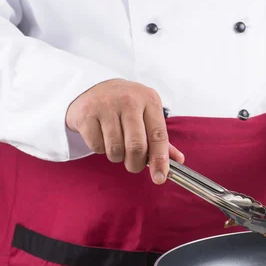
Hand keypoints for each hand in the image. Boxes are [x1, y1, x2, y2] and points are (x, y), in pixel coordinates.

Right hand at [66, 79, 184, 183]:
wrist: (93, 87)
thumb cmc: (125, 106)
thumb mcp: (147, 115)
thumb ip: (161, 139)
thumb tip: (178, 160)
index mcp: (150, 101)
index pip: (158, 136)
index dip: (160, 160)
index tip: (159, 177)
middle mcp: (129, 101)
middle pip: (136, 146)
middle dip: (136, 164)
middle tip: (134, 164)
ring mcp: (106, 106)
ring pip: (115, 149)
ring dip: (117, 157)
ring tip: (117, 145)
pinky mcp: (87, 114)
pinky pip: (97, 146)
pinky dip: (100, 149)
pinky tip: (102, 137)